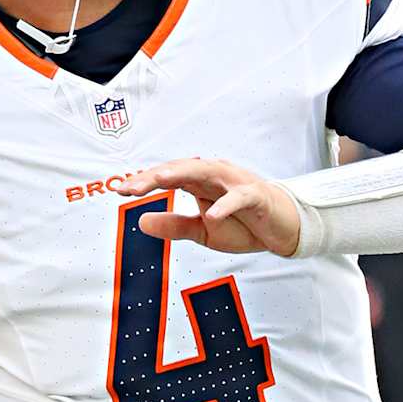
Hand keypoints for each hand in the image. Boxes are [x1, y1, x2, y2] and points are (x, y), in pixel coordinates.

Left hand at [114, 157, 301, 257]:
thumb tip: (142, 222)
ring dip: (182, 174)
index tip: (120, 190)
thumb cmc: (243, 224)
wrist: (281, 229)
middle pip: (180, 169)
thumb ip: (174, 226)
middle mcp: (214, 176)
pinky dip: (226, 205)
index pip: (168, 177)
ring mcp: (235, 183)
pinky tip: (212, 214)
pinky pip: (239, 197)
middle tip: (131, 187)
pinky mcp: (255, 196)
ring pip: (206, 172)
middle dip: (155, 176)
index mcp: (199, 183)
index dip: (145, 182)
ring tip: (160, 180)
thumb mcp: (203, 231)